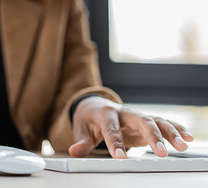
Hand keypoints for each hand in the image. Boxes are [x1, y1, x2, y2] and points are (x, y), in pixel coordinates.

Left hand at [69, 97, 193, 157]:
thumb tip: (74, 151)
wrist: (94, 105)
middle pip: (140, 120)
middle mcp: (124, 112)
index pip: (110, 129)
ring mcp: (136, 116)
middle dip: (152, 135)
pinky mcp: (145, 121)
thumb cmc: (88, 119)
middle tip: (162, 152)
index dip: (115, 143)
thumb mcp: (81, 129)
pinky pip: (162, 122)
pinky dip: (176, 128)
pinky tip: (188, 137)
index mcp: (105, 114)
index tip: (120, 157)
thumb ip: (82, 141)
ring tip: (183, 146)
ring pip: (155, 121)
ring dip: (170, 132)